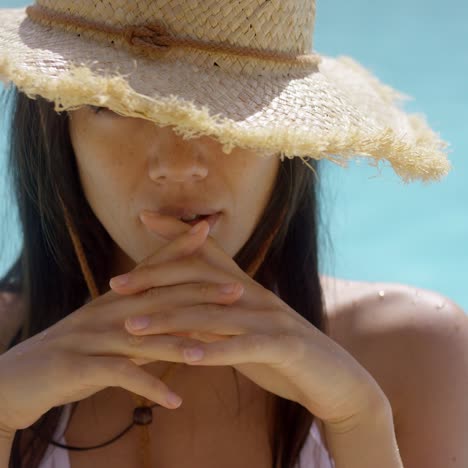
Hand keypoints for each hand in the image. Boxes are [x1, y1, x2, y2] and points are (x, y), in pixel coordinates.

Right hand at [0, 223, 244, 433]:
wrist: (20, 376)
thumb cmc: (74, 352)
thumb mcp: (109, 329)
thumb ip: (143, 321)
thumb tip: (180, 320)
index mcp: (115, 298)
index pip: (152, 267)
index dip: (179, 247)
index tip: (209, 230)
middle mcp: (107, 310)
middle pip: (159, 298)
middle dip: (200, 293)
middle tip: (237, 289)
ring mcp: (93, 337)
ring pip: (146, 336)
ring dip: (185, 341)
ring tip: (220, 346)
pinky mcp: (80, 367)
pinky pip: (121, 376)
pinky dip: (150, 387)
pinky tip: (176, 399)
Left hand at [111, 212, 388, 426]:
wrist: (331, 376)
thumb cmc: (281, 353)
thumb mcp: (246, 327)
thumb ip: (216, 315)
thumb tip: (178, 311)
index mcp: (246, 288)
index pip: (210, 251)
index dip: (179, 232)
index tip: (145, 218)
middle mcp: (256, 296)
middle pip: (201, 279)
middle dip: (157, 279)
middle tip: (117, 285)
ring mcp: (271, 320)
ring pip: (213, 315)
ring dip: (171, 321)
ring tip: (133, 326)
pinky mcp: (285, 347)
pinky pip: (245, 348)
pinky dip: (214, 352)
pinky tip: (185, 357)